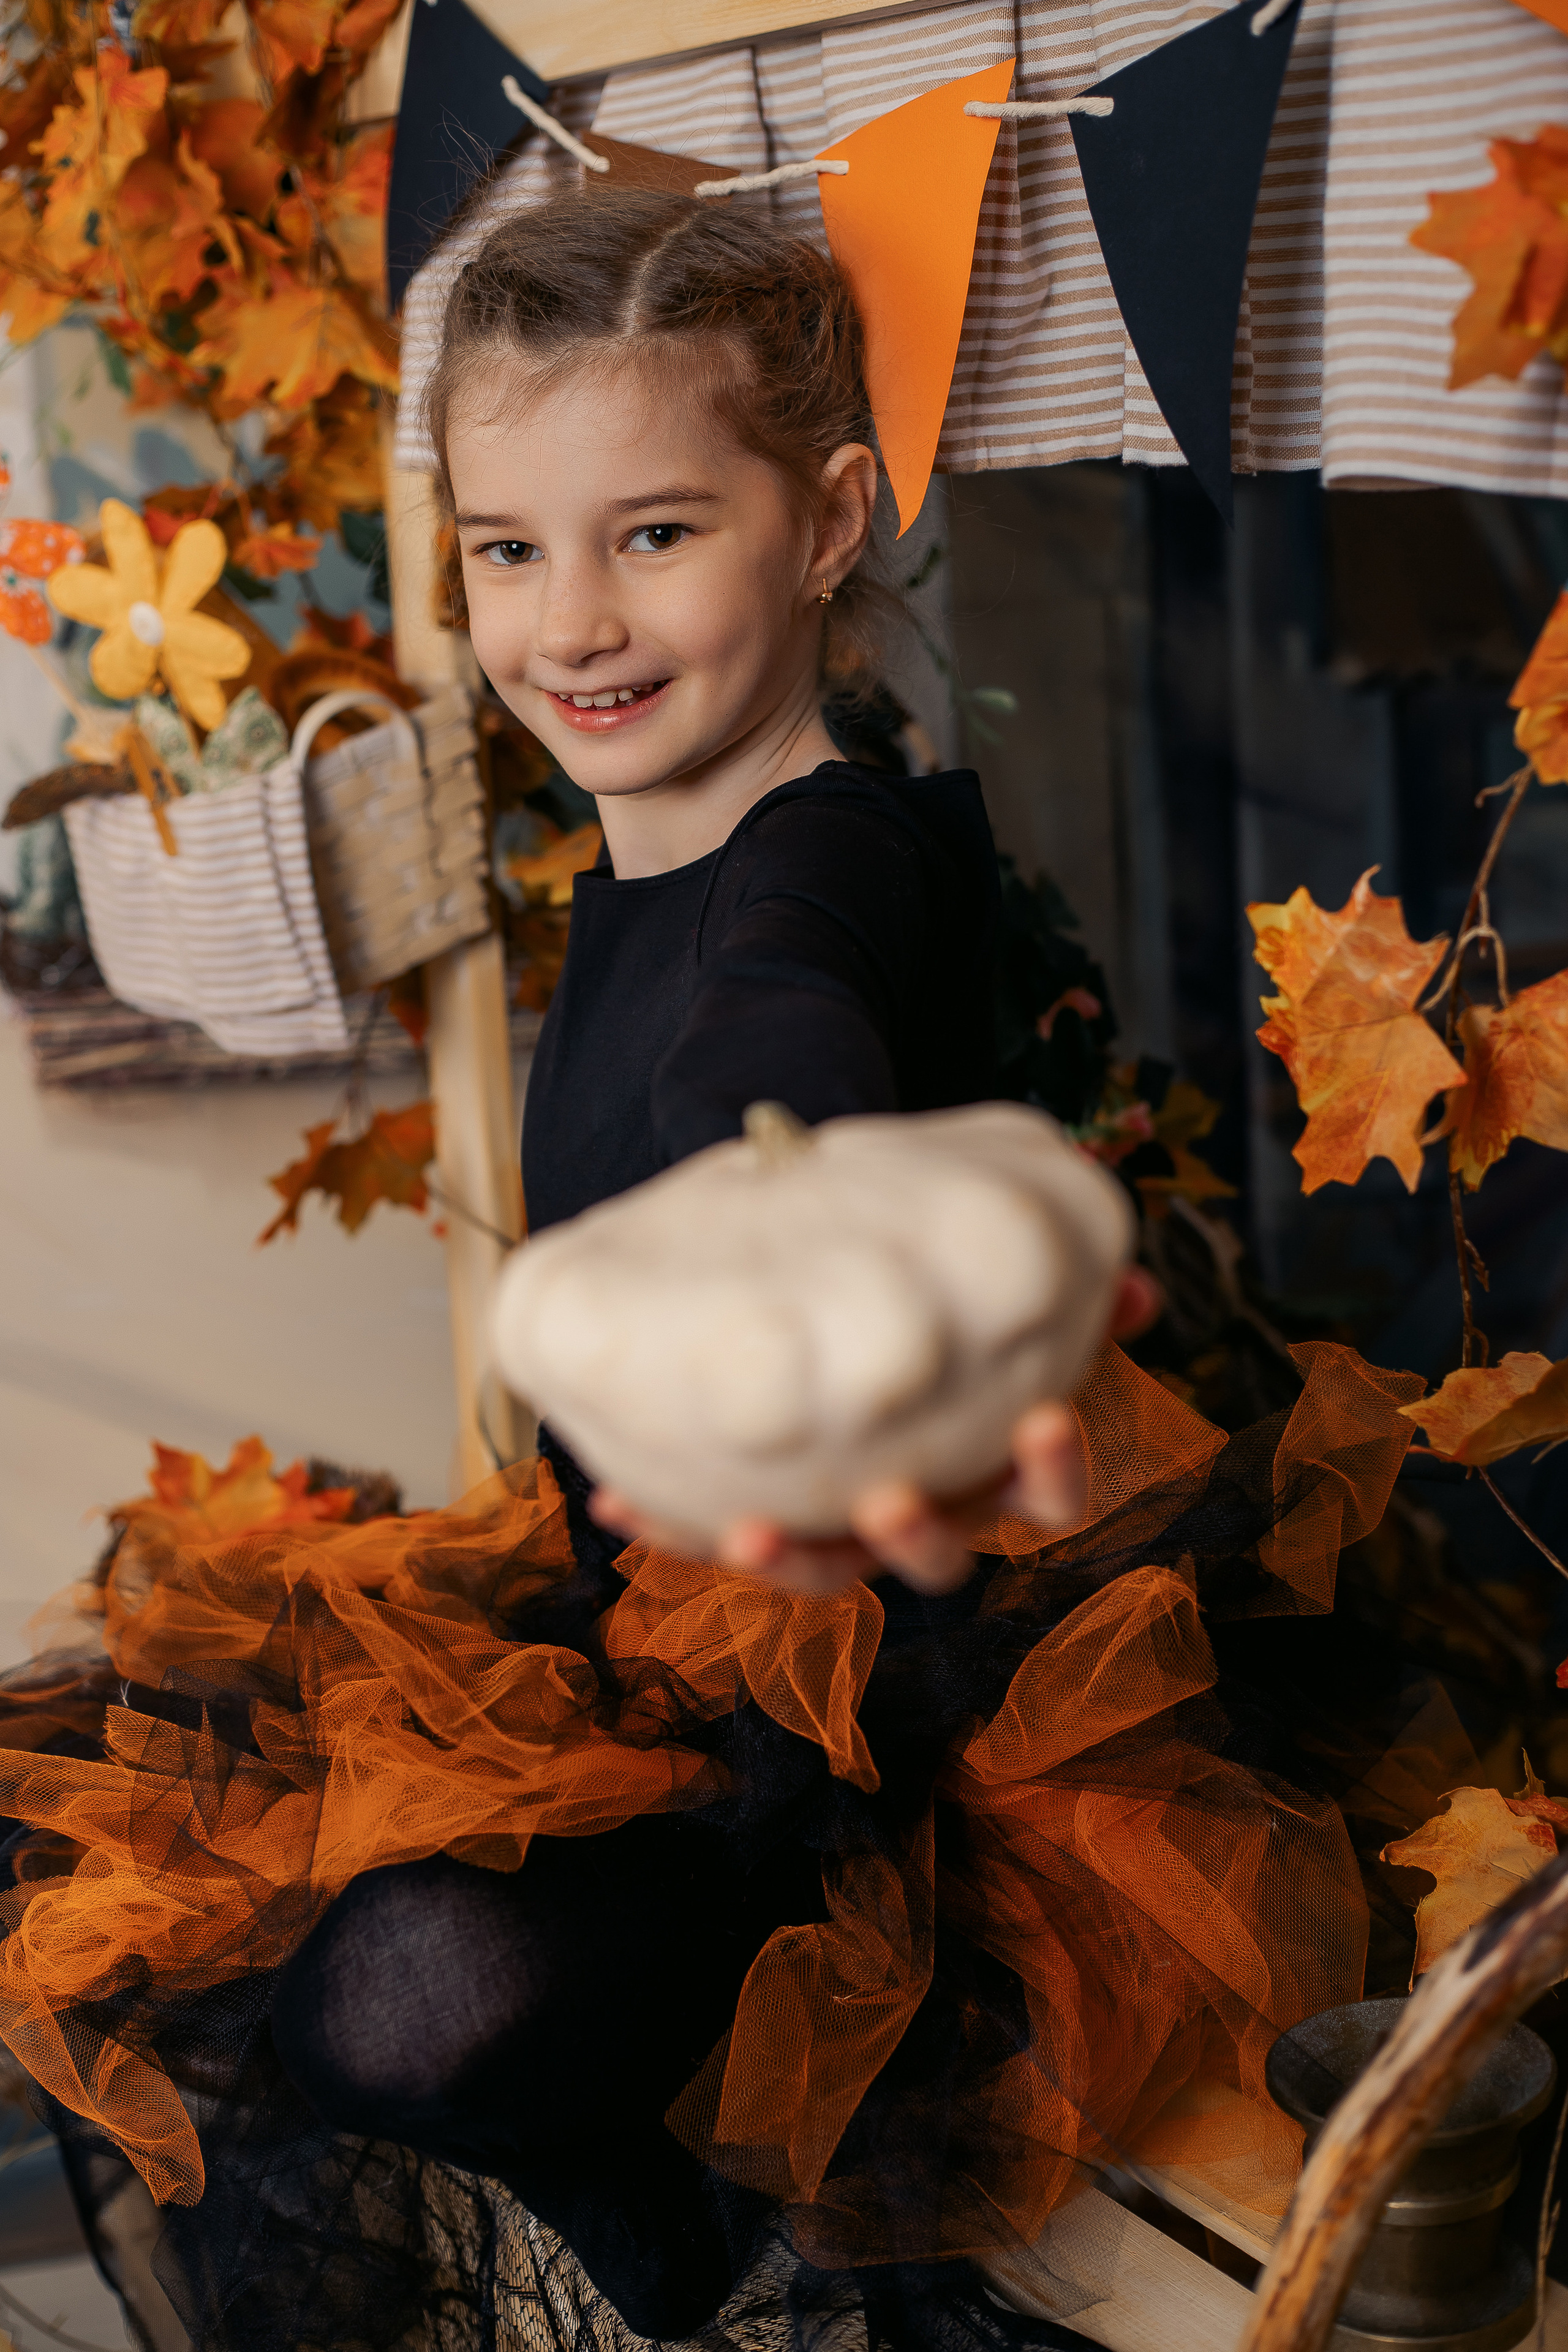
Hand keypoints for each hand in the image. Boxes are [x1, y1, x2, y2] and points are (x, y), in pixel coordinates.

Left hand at [590, 1265, 1161, 1598]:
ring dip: (787, 1560)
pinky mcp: (754, 1513)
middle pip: (936, 1556)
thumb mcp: (982, 1280)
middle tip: (891, 1500)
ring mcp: (836, 1522)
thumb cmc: (921, 1300)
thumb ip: (1056, 1283)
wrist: (818, 1286)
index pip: (1045, 1494)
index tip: (1048, 1421)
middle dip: (914, 1540)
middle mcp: (921, 1508)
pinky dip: (668, 1522)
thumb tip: (1135, 1290)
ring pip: (824, 1570)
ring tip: (747, 1530)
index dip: (1053, 1473)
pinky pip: (706, 1530)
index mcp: (989, 1463)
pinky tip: (621, 1499)